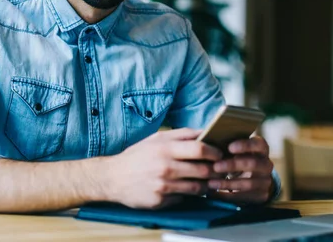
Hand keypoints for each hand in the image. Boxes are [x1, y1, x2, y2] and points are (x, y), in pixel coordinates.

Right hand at [105, 128, 222, 208]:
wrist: (113, 178)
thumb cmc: (137, 156)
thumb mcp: (157, 139)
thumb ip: (182, 134)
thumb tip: (205, 132)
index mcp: (165, 149)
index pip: (199, 149)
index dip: (214, 152)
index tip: (219, 154)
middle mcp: (165, 167)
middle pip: (202, 170)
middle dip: (215, 170)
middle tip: (219, 169)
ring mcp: (163, 186)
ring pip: (197, 188)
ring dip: (206, 185)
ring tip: (207, 181)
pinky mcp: (160, 201)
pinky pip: (183, 198)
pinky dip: (189, 195)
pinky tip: (187, 189)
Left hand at [206, 136, 273, 203]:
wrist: (252, 178)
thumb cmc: (238, 158)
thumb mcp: (238, 150)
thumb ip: (229, 146)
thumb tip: (210, 144)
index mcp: (262, 149)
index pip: (258, 144)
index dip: (245, 145)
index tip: (229, 147)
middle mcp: (267, 164)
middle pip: (253, 164)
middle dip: (233, 165)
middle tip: (215, 166)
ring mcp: (265, 181)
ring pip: (248, 183)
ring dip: (228, 183)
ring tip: (211, 183)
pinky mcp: (261, 196)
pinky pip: (244, 197)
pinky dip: (228, 196)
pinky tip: (215, 193)